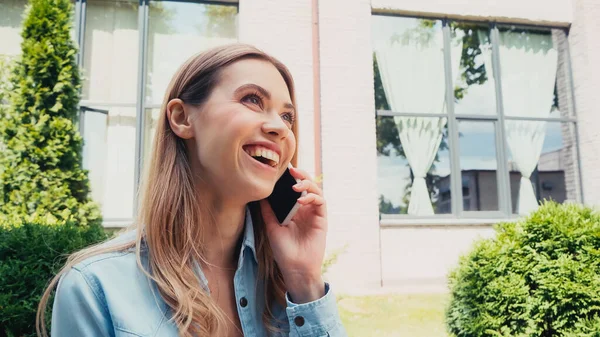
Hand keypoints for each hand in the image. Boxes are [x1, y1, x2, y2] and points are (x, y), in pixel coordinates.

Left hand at [260, 167, 326, 302]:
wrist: (295, 268)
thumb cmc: (283, 251)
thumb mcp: (271, 228)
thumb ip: (268, 211)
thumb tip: (260, 195)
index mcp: (293, 210)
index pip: (293, 189)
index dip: (289, 179)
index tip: (281, 170)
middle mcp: (304, 210)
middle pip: (306, 186)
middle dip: (301, 175)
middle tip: (291, 170)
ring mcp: (314, 214)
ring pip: (315, 190)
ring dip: (307, 184)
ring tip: (295, 185)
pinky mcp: (321, 219)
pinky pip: (320, 202)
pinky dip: (312, 197)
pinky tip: (301, 200)